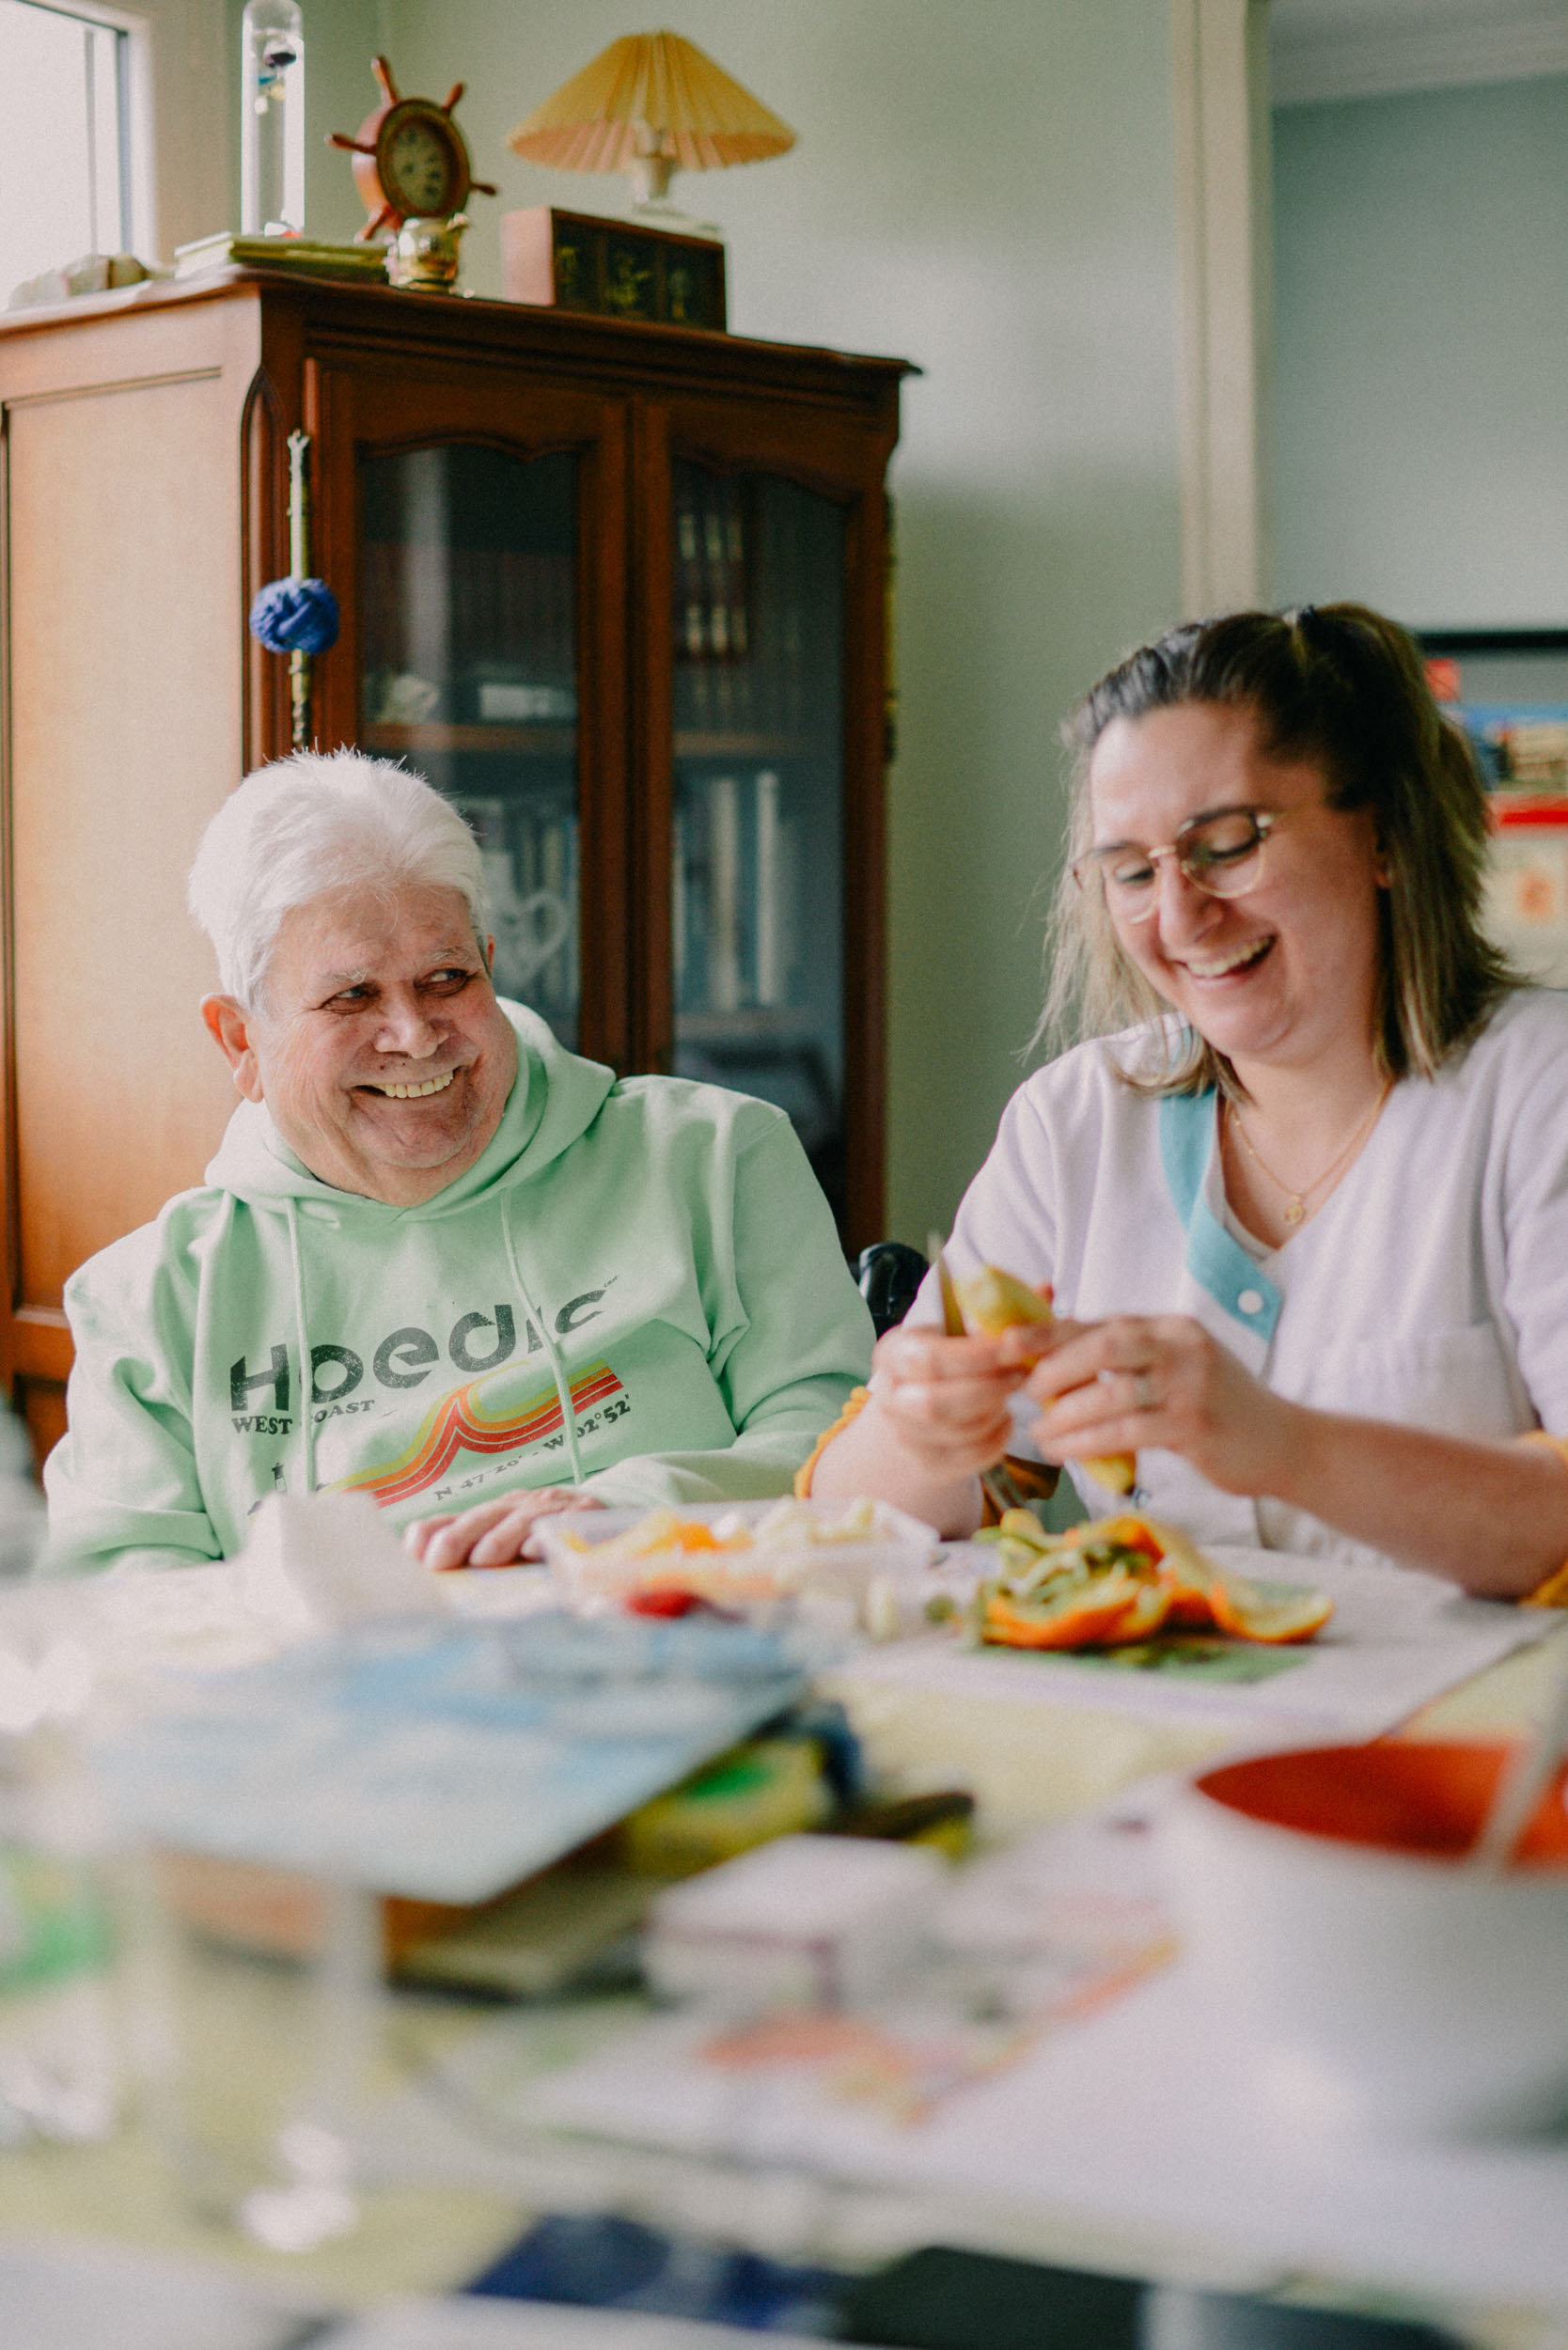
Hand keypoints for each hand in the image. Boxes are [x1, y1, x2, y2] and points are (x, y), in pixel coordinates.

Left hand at [405, 1486, 604, 1570]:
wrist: (614, 1521)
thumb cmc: (551, 1543)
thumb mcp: (509, 1548)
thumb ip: (472, 1560)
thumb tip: (428, 1570)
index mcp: (493, 1516)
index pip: (453, 1519)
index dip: (432, 1533)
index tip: (415, 1556)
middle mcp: (519, 1507)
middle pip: (483, 1517)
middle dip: (458, 1536)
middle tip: (439, 1561)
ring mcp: (555, 1508)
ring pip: (522, 1518)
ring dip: (501, 1538)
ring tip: (485, 1559)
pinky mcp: (589, 1513)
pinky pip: (568, 1521)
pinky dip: (550, 1536)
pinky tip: (536, 1552)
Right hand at [868, 1318, 1052, 1480]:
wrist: (930, 1396)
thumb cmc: (955, 1354)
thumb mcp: (971, 1325)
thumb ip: (1006, 1308)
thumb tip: (1045, 1289)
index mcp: (894, 1351)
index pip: (929, 1359)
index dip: (976, 1357)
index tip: (1013, 1350)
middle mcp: (890, 1394)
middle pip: (934, 1403)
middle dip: (987, 1390)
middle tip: (1019, 1376)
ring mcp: (905, 1432)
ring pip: (955, 1432)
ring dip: (993, 1413)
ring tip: (1009, 1395)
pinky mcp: (927, 1461)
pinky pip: (968, 1458)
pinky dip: (996, 1441)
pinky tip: (1004, 1420)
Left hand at [1024, 1313, 1296, 1495]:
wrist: (1285, 1445)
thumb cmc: (1219, 1410)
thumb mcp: (1178, 1372)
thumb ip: (1130, 1364)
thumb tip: (1056, 1366)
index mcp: (1171, 1328)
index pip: (1101, 1323)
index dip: (1049, 1332)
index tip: (1006, 1343)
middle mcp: (1182, 1346)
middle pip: (1104, 1344)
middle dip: (1054, 1365)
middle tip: (1024, 1390)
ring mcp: (1192, 1384)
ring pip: (1111, 1392)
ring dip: (1066, 1415)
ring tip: (1039, 1433)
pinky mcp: (1195, 1425)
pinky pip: (1126, 1430)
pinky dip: (1087, 1440)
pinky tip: (1064, 1451)